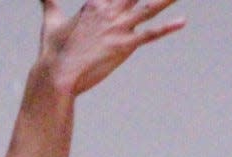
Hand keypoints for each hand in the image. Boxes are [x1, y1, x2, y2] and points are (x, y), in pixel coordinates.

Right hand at [39, 0, 184, 94]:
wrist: (57, 74)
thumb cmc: (52, 51)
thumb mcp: (50, 21)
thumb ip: (49, 2)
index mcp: (94, 4)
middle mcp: (109, 11)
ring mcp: (118, 28)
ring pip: (149, 7)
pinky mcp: (124, 46)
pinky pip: (150, 34)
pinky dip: (167, 28)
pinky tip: (182, 22)